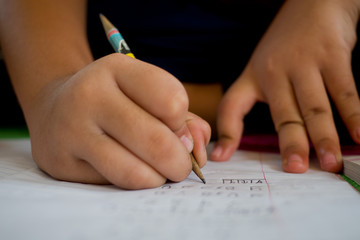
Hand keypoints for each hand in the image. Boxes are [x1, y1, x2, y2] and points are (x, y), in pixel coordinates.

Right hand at [27, 53, 209, 188]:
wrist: (54, 109)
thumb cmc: (114, 103)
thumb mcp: (145, 94)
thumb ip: (184, 118)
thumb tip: (196, 152)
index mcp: (117, 68)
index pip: (172, 101)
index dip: (182, 123)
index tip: (175, 129)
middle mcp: (90, 94)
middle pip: (158, 142)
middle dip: (180, 163)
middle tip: (180, 165)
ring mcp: (72, 130)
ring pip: (136, 172)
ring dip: (159, 179)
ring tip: (159, 173)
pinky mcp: (62, 163)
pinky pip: (114, 185)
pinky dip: (133, 184)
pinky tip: (131, 171)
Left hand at [211, 0, 359, 172]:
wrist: (314, 4)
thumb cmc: (285, 46)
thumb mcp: (260, 68)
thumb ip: (254, 99)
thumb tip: (247, 136)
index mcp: (253, 77)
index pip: (231, 106)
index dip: (226, 132)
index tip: (221, 157)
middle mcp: (275, 72)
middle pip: (283, 116)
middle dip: (291, 144)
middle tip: (296, 170)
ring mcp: (304, 64)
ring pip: (315, 108)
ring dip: (324, 138)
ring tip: (331, 164)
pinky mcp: (332, 56)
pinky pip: (344, 92)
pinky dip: (354, 116)